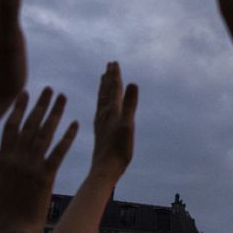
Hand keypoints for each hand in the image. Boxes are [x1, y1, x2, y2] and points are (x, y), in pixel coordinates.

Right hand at [0, 89, 77, 232]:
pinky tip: (74, 124)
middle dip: (40, 105)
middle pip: (30, 125)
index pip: (11, 127)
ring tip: (63, 99)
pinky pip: (58, 152)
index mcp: (3, 158)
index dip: (18, 108)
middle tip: (49, 89)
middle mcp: (17, 159)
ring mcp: (31, 167)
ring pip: (45, 134)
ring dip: (55, 114)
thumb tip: (0, 149)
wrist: (13, 228)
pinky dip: (67, 137)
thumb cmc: (4, 207)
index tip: (25, 92)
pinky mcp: (46, 176)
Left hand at [89, 61, 137, 181]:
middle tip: (109, 65)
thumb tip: (132, 82)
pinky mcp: (100, 131)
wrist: (104, 169)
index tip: (114, 63)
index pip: (114, 88)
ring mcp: (101, 123)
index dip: (115, 76)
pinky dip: (102, 102)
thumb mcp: (128, 126)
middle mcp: (104, 114)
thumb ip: (130, 105)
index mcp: (111, 111)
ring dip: (104, 88)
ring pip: (102, 100)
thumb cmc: (119, 150)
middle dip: (108, 78)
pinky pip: (100, 110)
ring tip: (104, 79)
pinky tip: (101, 106)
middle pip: (106, 92)